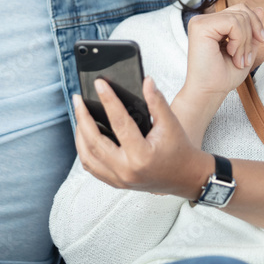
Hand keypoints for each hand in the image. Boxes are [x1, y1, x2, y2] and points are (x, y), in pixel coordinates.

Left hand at [72, 77, 207, 199]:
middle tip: (78, 99)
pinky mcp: (115, 182)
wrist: (185, 177)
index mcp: (141, 155)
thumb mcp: (171, 123)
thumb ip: (157, 101)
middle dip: (82, 117)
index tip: (99, 84)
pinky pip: (91, 167)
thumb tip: (146, 81)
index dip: (108, 100)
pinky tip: (84, 135)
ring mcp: (119, 179)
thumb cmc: (179, 150)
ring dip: (80, 134)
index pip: (119, 123)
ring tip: (79, 114)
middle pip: (94, 141)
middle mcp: (126, 170)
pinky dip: (84, 150)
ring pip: (87, 156)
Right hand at [185, 3, 263, 95]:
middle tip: (245, 58)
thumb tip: (260, 8)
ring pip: (239, 17)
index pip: (241, 10)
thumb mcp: (246, 50)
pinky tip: (231, 54)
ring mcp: (200, 21)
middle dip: (252, 35)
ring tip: (238, 60)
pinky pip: (233, 23)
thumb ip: (251, 30)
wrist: (209, 92)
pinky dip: (239, 41)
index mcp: (213, 24)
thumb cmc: (224, 76)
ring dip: (245, 43)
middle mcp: (204, 20)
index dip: (256, 24)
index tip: (261, 42)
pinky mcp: (200, 26)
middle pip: (242, 10)